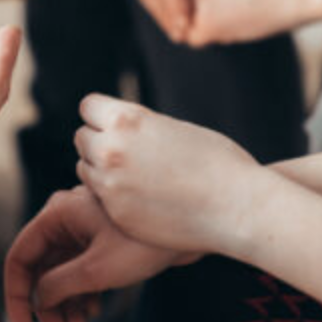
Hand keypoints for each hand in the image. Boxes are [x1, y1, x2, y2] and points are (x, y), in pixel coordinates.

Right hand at [4, 186, 197, 321]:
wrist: (193, 229)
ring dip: (65, 303)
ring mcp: (84, 230)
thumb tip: (37, 301)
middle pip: (40, 269)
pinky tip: (94, 314)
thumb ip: (58, 286)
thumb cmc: (145, 243)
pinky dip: (82, 294)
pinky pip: (79, 270)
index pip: (20, 258)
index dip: (17, 296)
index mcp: (57, 215)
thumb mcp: (96, 270)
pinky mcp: (101, 241)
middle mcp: (66, 219)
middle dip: (46, 304)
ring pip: (60, 273)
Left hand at [74, 94, 264, 255]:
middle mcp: (111, 150)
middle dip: (100, 142)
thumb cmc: (218, 163)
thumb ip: (138, 127)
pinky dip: (114, 196)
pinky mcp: (116, 213)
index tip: (116, 125)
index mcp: (126, 120)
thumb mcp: (174, 128)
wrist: (239, 207)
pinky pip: (99, 198)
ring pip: (85, 168)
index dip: (103, 115)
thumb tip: (111, 128)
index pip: (88, 107)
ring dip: (101, 169)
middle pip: (82, 137)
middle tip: (128, 153)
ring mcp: (110, 185)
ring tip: (136, 175)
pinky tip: (142, 198)